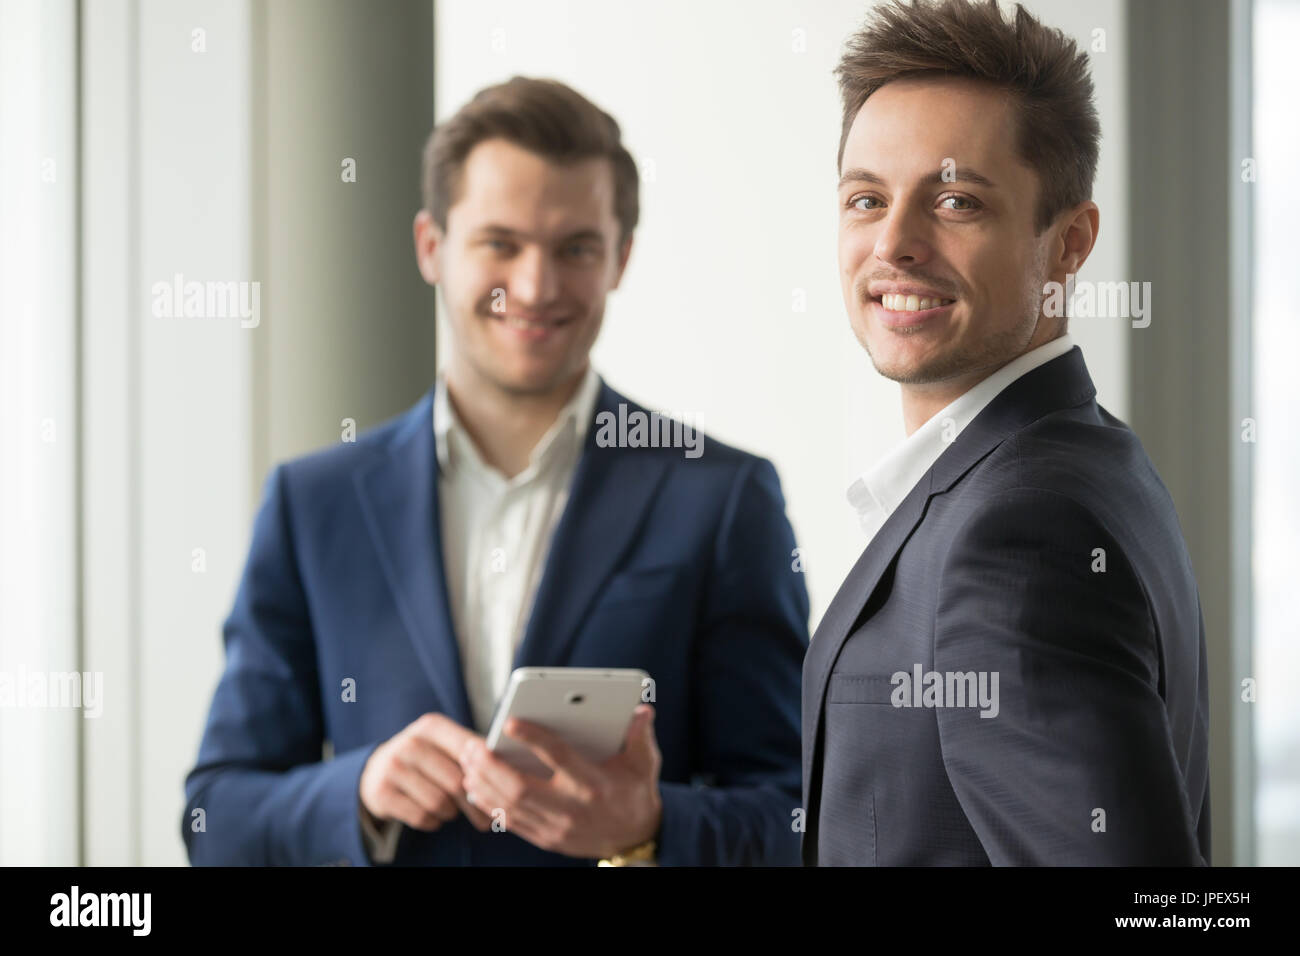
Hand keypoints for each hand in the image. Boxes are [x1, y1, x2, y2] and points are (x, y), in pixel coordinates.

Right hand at [360, 713, 491, 832]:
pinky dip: (433, 821)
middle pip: (456, 782)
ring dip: (451, 813)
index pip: (470, 750)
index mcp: (432, 726)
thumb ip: (472, 753)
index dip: (488, 772)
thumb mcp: (443, 745)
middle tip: (488, 820)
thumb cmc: (426, 758)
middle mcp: (410, 743)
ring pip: (439, 803)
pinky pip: (421, 816)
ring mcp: (393, 767)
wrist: (377, 770)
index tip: (503, 791)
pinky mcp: (381, 793)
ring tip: (453, 811)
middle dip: (474, 805)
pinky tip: (434, 815)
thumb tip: (509, 770)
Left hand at [457, 704, 662, 858]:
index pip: (558, 758)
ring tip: (467, 761)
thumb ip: (640, 736)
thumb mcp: (644, 763)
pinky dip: (488, 804)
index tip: (509, 722)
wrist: (634, 837)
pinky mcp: (546, 839)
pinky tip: (474, 787)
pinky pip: (510, 823)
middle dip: (491, 766)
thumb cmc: (635, 791)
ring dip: (483, 783)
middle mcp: (572, 809)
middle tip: (472, 745)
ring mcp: (556, 828)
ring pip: (509, 806)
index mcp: (594, 784)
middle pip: (521, 788)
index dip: (533, 738)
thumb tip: (642, 710)